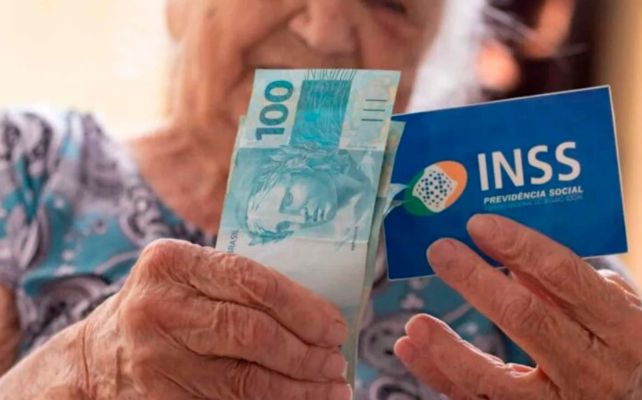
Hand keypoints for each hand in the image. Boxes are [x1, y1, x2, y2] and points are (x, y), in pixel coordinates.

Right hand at [78, 239, 351, 398]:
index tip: (335, 325)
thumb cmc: (157, 312)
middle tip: (337, 360)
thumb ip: (234, 283)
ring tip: (331, 386)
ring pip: (246, 380)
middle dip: (307, 351)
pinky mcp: (162, 399)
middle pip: (253, 333)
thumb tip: (315, 312)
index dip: (304, 307)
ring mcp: (155, 360)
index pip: (252, 281)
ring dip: (300, 387)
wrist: (91, 362)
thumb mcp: (183, 280)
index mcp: (169, 264)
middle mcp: (157, 309)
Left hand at [394, 214, 641, 399]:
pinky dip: (440, 375)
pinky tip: (413, 349)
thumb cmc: (629, 348)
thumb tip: (506, 253)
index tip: (478, 223)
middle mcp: (595, 368)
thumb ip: (567, 285)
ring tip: (414, 322)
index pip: (565, 277)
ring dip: (448, 348)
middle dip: (476, 281)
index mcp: (623, 328)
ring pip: (497, 380)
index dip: (519, 245)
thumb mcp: (618, 310)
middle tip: (439, 250)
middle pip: (527, 319)